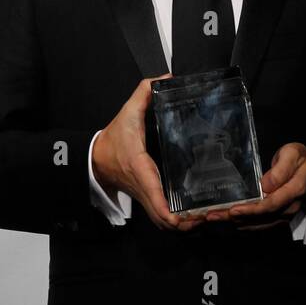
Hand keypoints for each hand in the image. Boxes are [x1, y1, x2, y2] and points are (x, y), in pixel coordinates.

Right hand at [92, 75, 204, 232]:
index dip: (170, 211)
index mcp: (140, 167)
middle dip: (186, 223)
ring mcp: (144, 196)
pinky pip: (161, 216)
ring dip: (183, 225)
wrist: (96, 158)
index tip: (188, 216)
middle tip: (210, 217)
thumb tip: (165, 79)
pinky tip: (194, 215)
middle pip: (163, 219)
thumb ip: (144, 92)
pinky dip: (176, 221)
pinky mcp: (147, 198)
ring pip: (162, 222)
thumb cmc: (114, 138)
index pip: (154, 195)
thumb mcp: (127, 111)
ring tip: (206, 219)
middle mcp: (143, 187)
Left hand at [204, 143, 305, 230]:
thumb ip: (280, 169)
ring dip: (233, 224)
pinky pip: (258, 225)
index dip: (251, 210)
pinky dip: (241, 224)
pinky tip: (225, 222)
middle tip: (210, 217)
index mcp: (294, 191)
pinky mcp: (277, 218)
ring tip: (211, 220)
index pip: (270, 205)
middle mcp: (288, 208)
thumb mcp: (293, 154)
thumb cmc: (302, 160)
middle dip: (233, 219)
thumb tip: (265, 185)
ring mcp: (283, 216)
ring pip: (257, 225)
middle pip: (260, 218)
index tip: (232, 210)